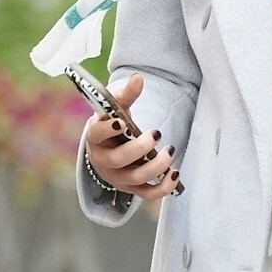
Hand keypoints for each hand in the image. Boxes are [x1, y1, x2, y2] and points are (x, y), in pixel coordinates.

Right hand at [85, 74, 181, 199]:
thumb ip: (126, 94)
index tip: (121, 122)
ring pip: (136, 178)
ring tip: (170, 150)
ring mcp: (118, 177)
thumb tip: (138, 78)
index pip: (97, 135)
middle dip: (139, 148)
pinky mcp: (132, 188)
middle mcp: (104, 161)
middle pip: (118, 160)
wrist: (108, 150)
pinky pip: (148, 194)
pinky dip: (163, 187)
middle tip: (156, 132)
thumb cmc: (113, 126)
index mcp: (95, 138)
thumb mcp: (115, 109)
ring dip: (156, 166)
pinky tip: (175, 174)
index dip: (108, 130)